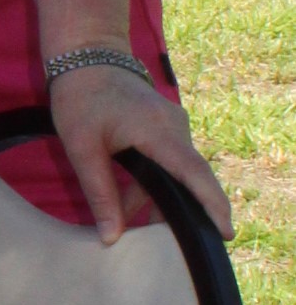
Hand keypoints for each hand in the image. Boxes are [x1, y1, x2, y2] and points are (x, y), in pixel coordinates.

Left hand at [49, 63, 233, 243]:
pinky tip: (128, 205)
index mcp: (158, 130)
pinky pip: (167, 163)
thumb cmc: (80, 98)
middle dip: (187, 212)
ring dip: (158, 200)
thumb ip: (99, 192)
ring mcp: (172, 127)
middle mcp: (174, 128)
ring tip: (137, 231)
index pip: (193, 172)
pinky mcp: (164, 128)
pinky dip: (152, 184)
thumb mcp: (81, 147)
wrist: (85, 56)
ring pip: (175, 174)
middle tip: (181, 247)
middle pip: (190, 178)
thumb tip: (111, 236)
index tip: (225, 232)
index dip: (211, 203)